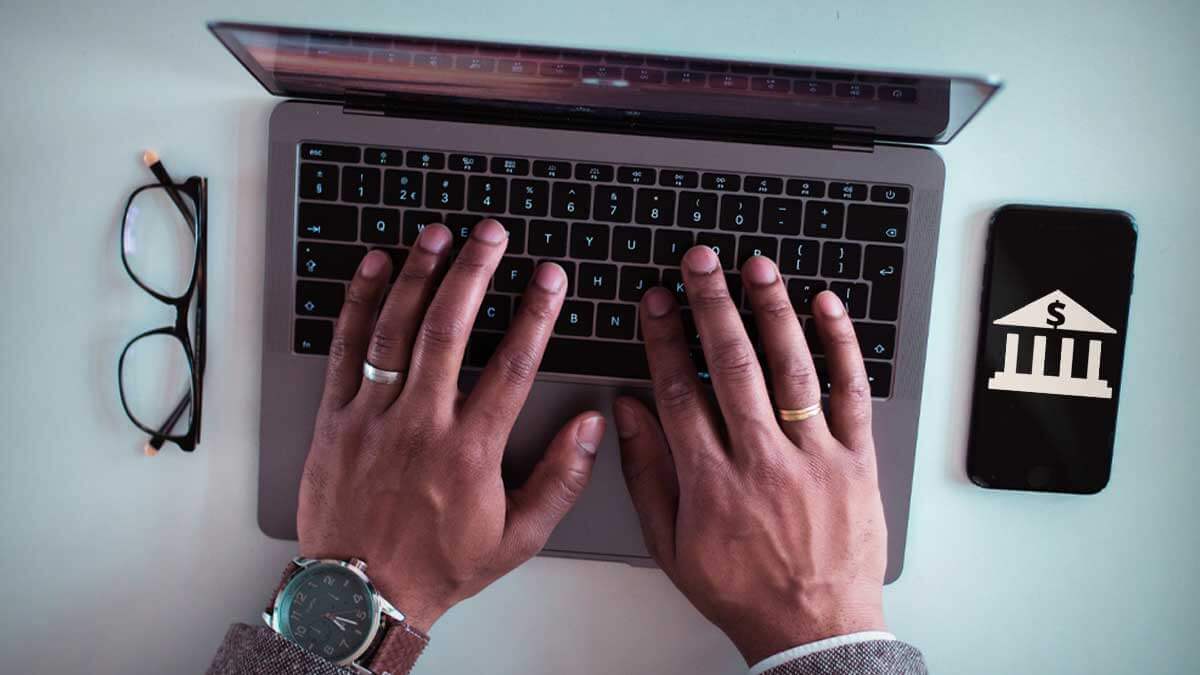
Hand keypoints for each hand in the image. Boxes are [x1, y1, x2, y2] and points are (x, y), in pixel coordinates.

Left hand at [297, 219, 604, 632]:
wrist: (360, 595)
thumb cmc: (439, 565)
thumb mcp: (517, 537)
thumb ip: (560, 480)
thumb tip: (590, 427)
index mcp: (470, 451)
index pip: (512, 365)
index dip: (535, 314)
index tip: (549, 278)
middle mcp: (421, 424)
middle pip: (450, 329)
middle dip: (474, 271)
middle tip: (490, 234)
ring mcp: (373, 417)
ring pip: (397, 329)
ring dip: (420, 275)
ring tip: (438, 235)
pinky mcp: (334, 419)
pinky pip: (345, 349)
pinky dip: (360, 304)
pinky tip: (377, 269)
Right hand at [615, 246, 886, 663]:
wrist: (814, 630)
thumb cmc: (739, 588)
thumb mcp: (671, 543)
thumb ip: (648, 473)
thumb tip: (628, 410)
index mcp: (711, 482)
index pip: (680, 391)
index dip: (664, 339)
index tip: (656, 301)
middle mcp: (762, 462)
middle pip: (733, 366)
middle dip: (711, 305)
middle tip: (699, 262)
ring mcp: (814, 458)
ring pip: (791, 369)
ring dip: (771, 311)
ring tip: (756, 267)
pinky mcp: (856, 461)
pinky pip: (851, 394)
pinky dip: (840, 346)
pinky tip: (825, 307)